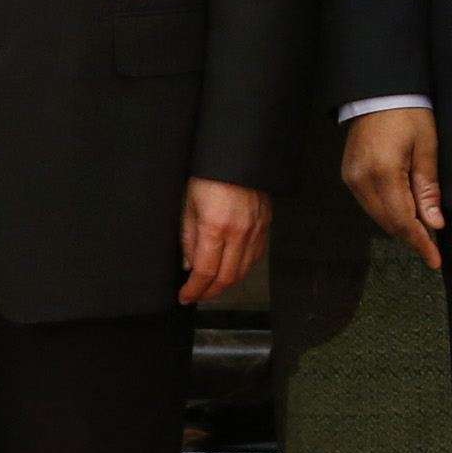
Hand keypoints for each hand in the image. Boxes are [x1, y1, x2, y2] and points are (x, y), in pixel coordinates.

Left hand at [179, 178, 269, 304]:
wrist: (237, 156)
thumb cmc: (209, 176)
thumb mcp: (188, 206)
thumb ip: (189, 239)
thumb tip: (190, 265)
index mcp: (215, 227)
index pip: (205, 271)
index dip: (194, 289)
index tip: (185, 296)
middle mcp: (239, 232)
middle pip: (227, 277)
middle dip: (210, 292)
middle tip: (197, 296)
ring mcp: (256, 229)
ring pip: (244, 270)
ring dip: (228, 283)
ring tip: (213, 286)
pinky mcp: (266, 223)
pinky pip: (256, 255)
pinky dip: (244, 268)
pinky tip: (233, 268)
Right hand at [341, 108, 446, 269]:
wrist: (379, 92)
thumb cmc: (409, 114)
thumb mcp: (427, 147)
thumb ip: (428, 187)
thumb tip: (435, 224)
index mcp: (383, 173)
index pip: (404, 219)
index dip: (421, 242)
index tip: (435, 260)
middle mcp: (361, 180)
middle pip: (388, 222)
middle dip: (412, 236)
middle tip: (434, 247)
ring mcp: (351, 179)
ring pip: (377, 216)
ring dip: (400, 225)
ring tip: (424, 230)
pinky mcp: (349, 176)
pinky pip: (369, 204)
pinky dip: (388, 212)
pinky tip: (405, 211)